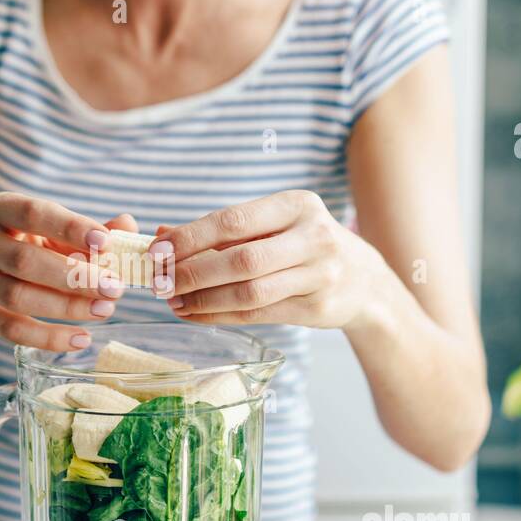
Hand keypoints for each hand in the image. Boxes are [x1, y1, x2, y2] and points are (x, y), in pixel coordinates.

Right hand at [0, 192, 131, 350]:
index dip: (69, 226)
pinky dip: (49, 337)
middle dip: (75, 276)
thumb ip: (80, 230)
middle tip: (115, 288)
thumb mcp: (37, 231)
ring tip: (104, 311)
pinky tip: (81, 338)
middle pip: (26, 260)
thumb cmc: (7, 247)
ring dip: (66, 306)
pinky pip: (11, 329)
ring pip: (18, 296)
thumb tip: (127, 226)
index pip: (33, 212)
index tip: (105, 240)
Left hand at [153, 190, 387, 328]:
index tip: (157, 250)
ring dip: (204, 299)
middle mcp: (313, 236)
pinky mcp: (318, 307)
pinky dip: (220, 315)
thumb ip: (221, 229)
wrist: (364, 281)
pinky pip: (259, 313)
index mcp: (297, 205)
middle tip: (160, 282)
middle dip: (193, 272)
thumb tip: (160, 234)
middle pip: (241, 259)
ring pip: (249, 291)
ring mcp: (320, 274)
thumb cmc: (304, 245)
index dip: (191, 237)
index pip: (234, 220)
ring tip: (173, 302)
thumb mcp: (273, 225)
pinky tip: (196, 314)